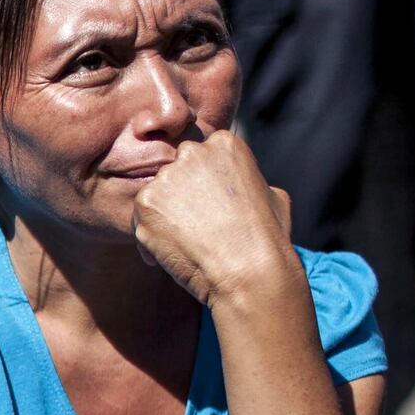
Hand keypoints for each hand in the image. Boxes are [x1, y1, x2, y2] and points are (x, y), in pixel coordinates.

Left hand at [130, 130, 301, 307]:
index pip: (203, 156)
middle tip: (196, 225)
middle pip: (176, 171)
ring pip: (157, 195)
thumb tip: (243, 187)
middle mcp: (193, 152)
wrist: (247, 270)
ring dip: (165, 216)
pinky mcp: (145, 203)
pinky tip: (172, 254)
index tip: (214, 206)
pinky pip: (141, 219)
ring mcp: (166, 177)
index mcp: (225, 144)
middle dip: (181, 194)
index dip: (206, 183)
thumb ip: (248, 181)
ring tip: (187, 243)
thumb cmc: (267, 238)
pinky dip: (150, 238)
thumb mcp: (273, 196)